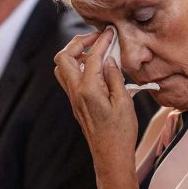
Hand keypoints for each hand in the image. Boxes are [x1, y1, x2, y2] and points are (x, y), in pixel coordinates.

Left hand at [53, 27, 137, 171]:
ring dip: (75, 54)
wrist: (110, 156)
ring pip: (62, 68)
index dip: (101, 41)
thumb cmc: (121, 132)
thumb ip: (114, 77)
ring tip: (95, 51)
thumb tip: (108, 59)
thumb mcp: (124, 102)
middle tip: (97, 39)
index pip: (91, 57)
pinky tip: (96, 67)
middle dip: (78, 43)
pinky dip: (79, 66)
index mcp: (88, 89)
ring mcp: (73, 98)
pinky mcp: (76, 104)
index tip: (110, 31)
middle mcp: (75, 92)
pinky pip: (70, 78)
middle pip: (64, 57)